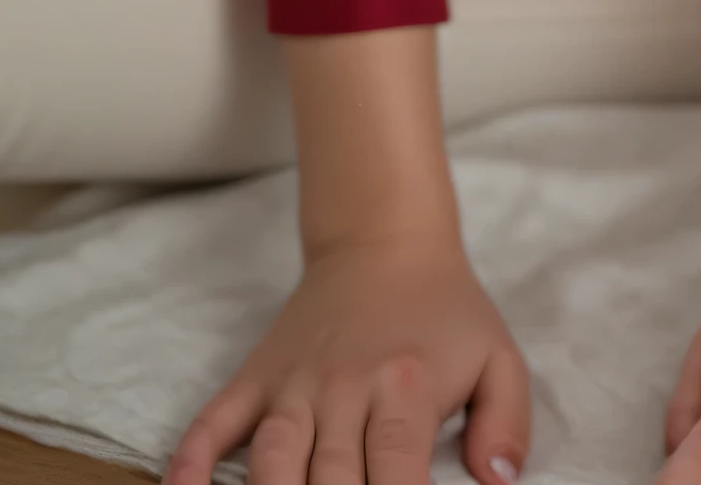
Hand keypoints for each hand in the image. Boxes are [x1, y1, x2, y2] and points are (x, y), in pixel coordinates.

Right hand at [162, 229, 530, 484]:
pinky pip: (214, 421)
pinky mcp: (256, 376)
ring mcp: (292, 382)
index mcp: (405, 384)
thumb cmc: (446, 313)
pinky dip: (194, 460)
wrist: (384, 240)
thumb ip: (507, 424)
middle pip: (328, 480)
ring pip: (271, 460)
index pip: (395, 467)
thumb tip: (498, 484)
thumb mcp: (499, 356)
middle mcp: (343, 386)